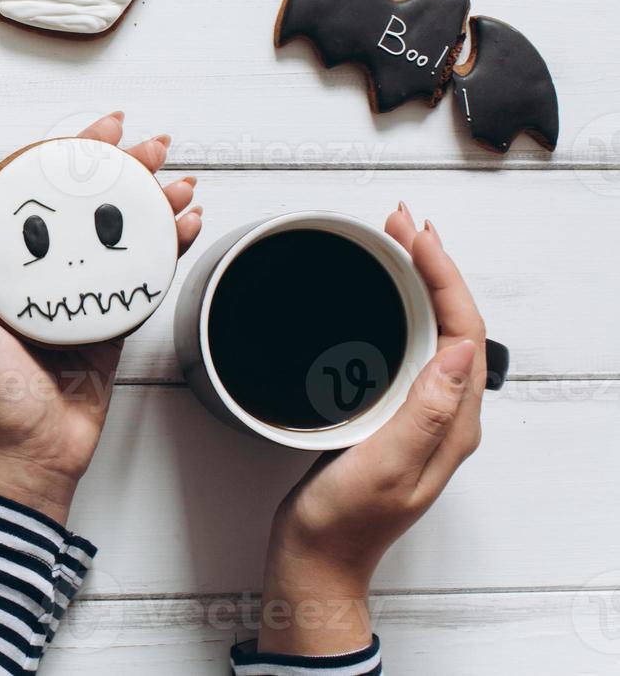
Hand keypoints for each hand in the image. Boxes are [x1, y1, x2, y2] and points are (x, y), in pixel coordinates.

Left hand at [0, 113, 202, 523]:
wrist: (31, 456)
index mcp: (9, 268)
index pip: (42, 195)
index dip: (71, 157)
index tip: (98, 130)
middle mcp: (48, 273)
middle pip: (91, 206)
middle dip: (126, 171)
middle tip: (155, 146)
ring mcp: (83, 295)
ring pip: (124, 235)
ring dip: (155, 204)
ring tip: (181, 181)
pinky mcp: (113, 322)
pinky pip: (144, 276)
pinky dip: (168, 249)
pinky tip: (186, 226)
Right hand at [258, 202, 487, 653]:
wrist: (315, 559)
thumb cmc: (343, 523)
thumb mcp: (383, 466)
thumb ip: (423, 412)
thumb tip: (455, 351)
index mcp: (452, 423)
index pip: (464, 330)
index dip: (443, 275)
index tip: (414, 235)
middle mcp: (444, 415)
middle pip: (454, 320)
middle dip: (433, 263)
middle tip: (402, 220)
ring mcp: (418, 414)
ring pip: (432, 329)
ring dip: (417, 281)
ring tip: (397, 241)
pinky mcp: (390, 414)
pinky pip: (405, 346)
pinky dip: (395, 309)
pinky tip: (375, 297)